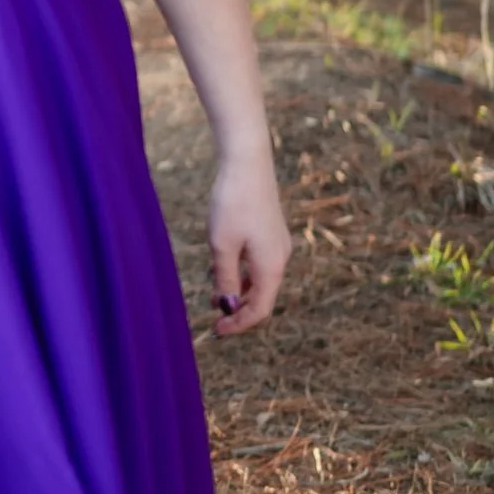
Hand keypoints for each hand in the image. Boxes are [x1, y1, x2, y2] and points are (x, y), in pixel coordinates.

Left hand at [206, 144, 289, 332]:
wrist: (247, 163)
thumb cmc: (232, 203)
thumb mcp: (222, 245)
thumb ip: (224, 279)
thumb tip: (228, 306)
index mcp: (271, 267)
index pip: (260, 309)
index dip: (239, 324)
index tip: (216, 330)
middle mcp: (280, 258)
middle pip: (262, 297)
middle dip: (239, 310)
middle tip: (214, 318)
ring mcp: (278, 244)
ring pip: (259, 280)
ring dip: (238, 291)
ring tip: (212, 295)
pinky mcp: (270, 232)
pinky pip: (258, 263)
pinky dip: (241, 273)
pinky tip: (221, 268)